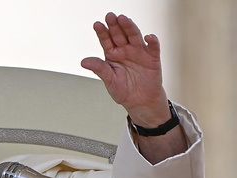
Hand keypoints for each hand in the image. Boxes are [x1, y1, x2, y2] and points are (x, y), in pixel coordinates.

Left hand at [80, 12, 169, 126]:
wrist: (140, 102)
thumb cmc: (124, 90)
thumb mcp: (109, 81)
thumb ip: (99, 69)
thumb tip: (83, 62)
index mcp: (113, 54)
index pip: (106, 40)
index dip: (102, 32)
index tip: (97, 24)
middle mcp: (125, 49)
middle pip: (119, 34)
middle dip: (115, 25)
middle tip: (110, 16)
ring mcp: (139, 52)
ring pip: (134, 36)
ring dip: (130, 27)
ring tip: (124, 20)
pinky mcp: (152, 57)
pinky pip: (153, 47)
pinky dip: (152, 41)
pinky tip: (148, 37)